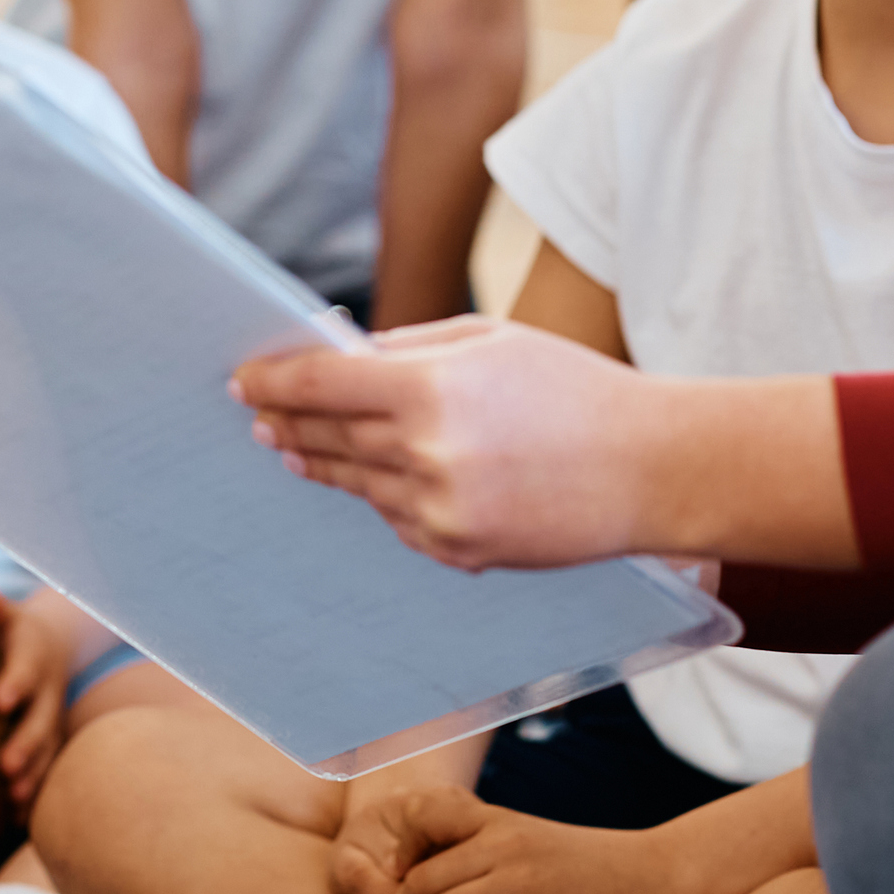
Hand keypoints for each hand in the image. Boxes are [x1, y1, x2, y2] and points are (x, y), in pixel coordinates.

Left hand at [0, 590, 83, 806]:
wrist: (51, 646)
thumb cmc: (9, 630)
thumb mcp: (4, 615)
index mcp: (33, 656)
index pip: (25, 669)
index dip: (14, 684)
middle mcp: (47, 692)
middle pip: (40, 719)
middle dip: (25, 743)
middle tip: (5, 765)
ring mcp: (52, 720)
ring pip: (46, 750)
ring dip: (32, 774)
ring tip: (14, 797)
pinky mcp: (50, 742)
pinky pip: (45, 770)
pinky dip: (34, 794)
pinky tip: (17, 820)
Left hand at [234, 317, 662, 569]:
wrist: (648, 469)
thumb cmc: (573, 389)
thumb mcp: (489, 341)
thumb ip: (408, 350)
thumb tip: (343, 357)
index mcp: (430, 391)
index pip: (321, 385)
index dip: (274, 382)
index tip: (245, 380)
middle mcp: (425, 456)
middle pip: (328, 437)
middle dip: (287, 423)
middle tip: (258, 415)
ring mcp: (440, 512)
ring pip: (357, 483)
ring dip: (322, 463)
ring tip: (294, 448)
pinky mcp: (459, 552)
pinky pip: (398, 521)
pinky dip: (384, 498)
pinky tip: (376, 482)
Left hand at [335, 788, 713, 893]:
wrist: (661, 880)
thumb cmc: (596, 873)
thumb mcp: (535, 845)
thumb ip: (488, 856)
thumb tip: (434, 892)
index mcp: (498, 822)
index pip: (421, 816)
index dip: (397, 855)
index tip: (403, 892)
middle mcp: (503, 846)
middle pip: (417, 885)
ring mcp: (522, 883)